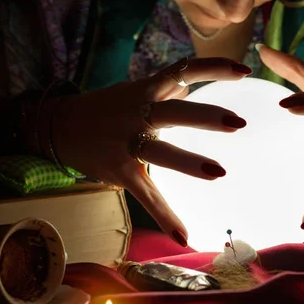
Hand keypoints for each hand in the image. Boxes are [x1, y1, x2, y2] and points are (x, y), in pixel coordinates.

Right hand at [48, 58, 252, 246]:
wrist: (60, 126)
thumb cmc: (106, 108)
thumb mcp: (134, 90)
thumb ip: (164, 87)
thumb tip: (192, 81)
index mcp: (145, 90)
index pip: (182, 71)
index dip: (213, 68)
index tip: (244, 71)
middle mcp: (137, 113)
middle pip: (174, 112)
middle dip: (205, 116)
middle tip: (238, 123)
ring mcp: (127, 142)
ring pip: (160, 151)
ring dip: (188, 162)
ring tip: (219, 172)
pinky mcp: (120, 170)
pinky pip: (145, 194)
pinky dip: (163, 216)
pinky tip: (183, 236)